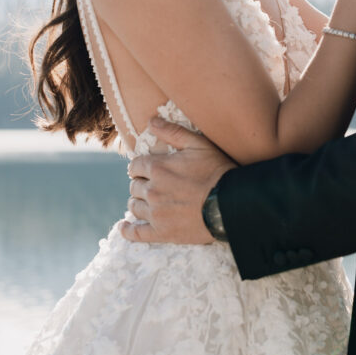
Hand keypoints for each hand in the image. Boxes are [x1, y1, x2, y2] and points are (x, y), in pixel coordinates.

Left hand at [120, 118, 235, 244]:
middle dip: (142, 185)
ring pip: (134, 207)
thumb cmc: (217, 171)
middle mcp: (152, 191)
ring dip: (139, 203)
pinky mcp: (162, 232)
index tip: (148, 170)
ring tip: (148, 203)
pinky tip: (123, 227)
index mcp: (158, 168)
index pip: (135, 166)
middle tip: (154, 186)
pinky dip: (127, 231)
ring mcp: (156, 213)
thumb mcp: (199, 144)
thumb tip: (151, 121)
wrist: (232, 204)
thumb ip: (173, 132)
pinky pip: (136, 233)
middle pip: (134, 187)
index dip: (141, 168)